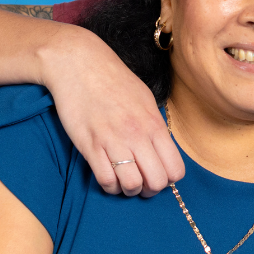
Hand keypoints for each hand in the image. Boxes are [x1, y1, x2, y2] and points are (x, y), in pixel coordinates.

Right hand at [39, 25, 184, 195]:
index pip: (175, 169)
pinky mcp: (89, 145)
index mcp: (154, 124)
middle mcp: (137, 135)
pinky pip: (105, 180)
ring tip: (124, 181)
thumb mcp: (145, 99)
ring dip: (129, 190)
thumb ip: (155, 126)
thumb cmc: (114, 81)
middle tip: (142, 183)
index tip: (159, 175)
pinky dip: (109, 186)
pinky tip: (109, 178)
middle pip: (156, 182)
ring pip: (131, 185)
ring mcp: (113, 141)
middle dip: (150, 189)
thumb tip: (163, 150)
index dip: (169, 179)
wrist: (79, 64)